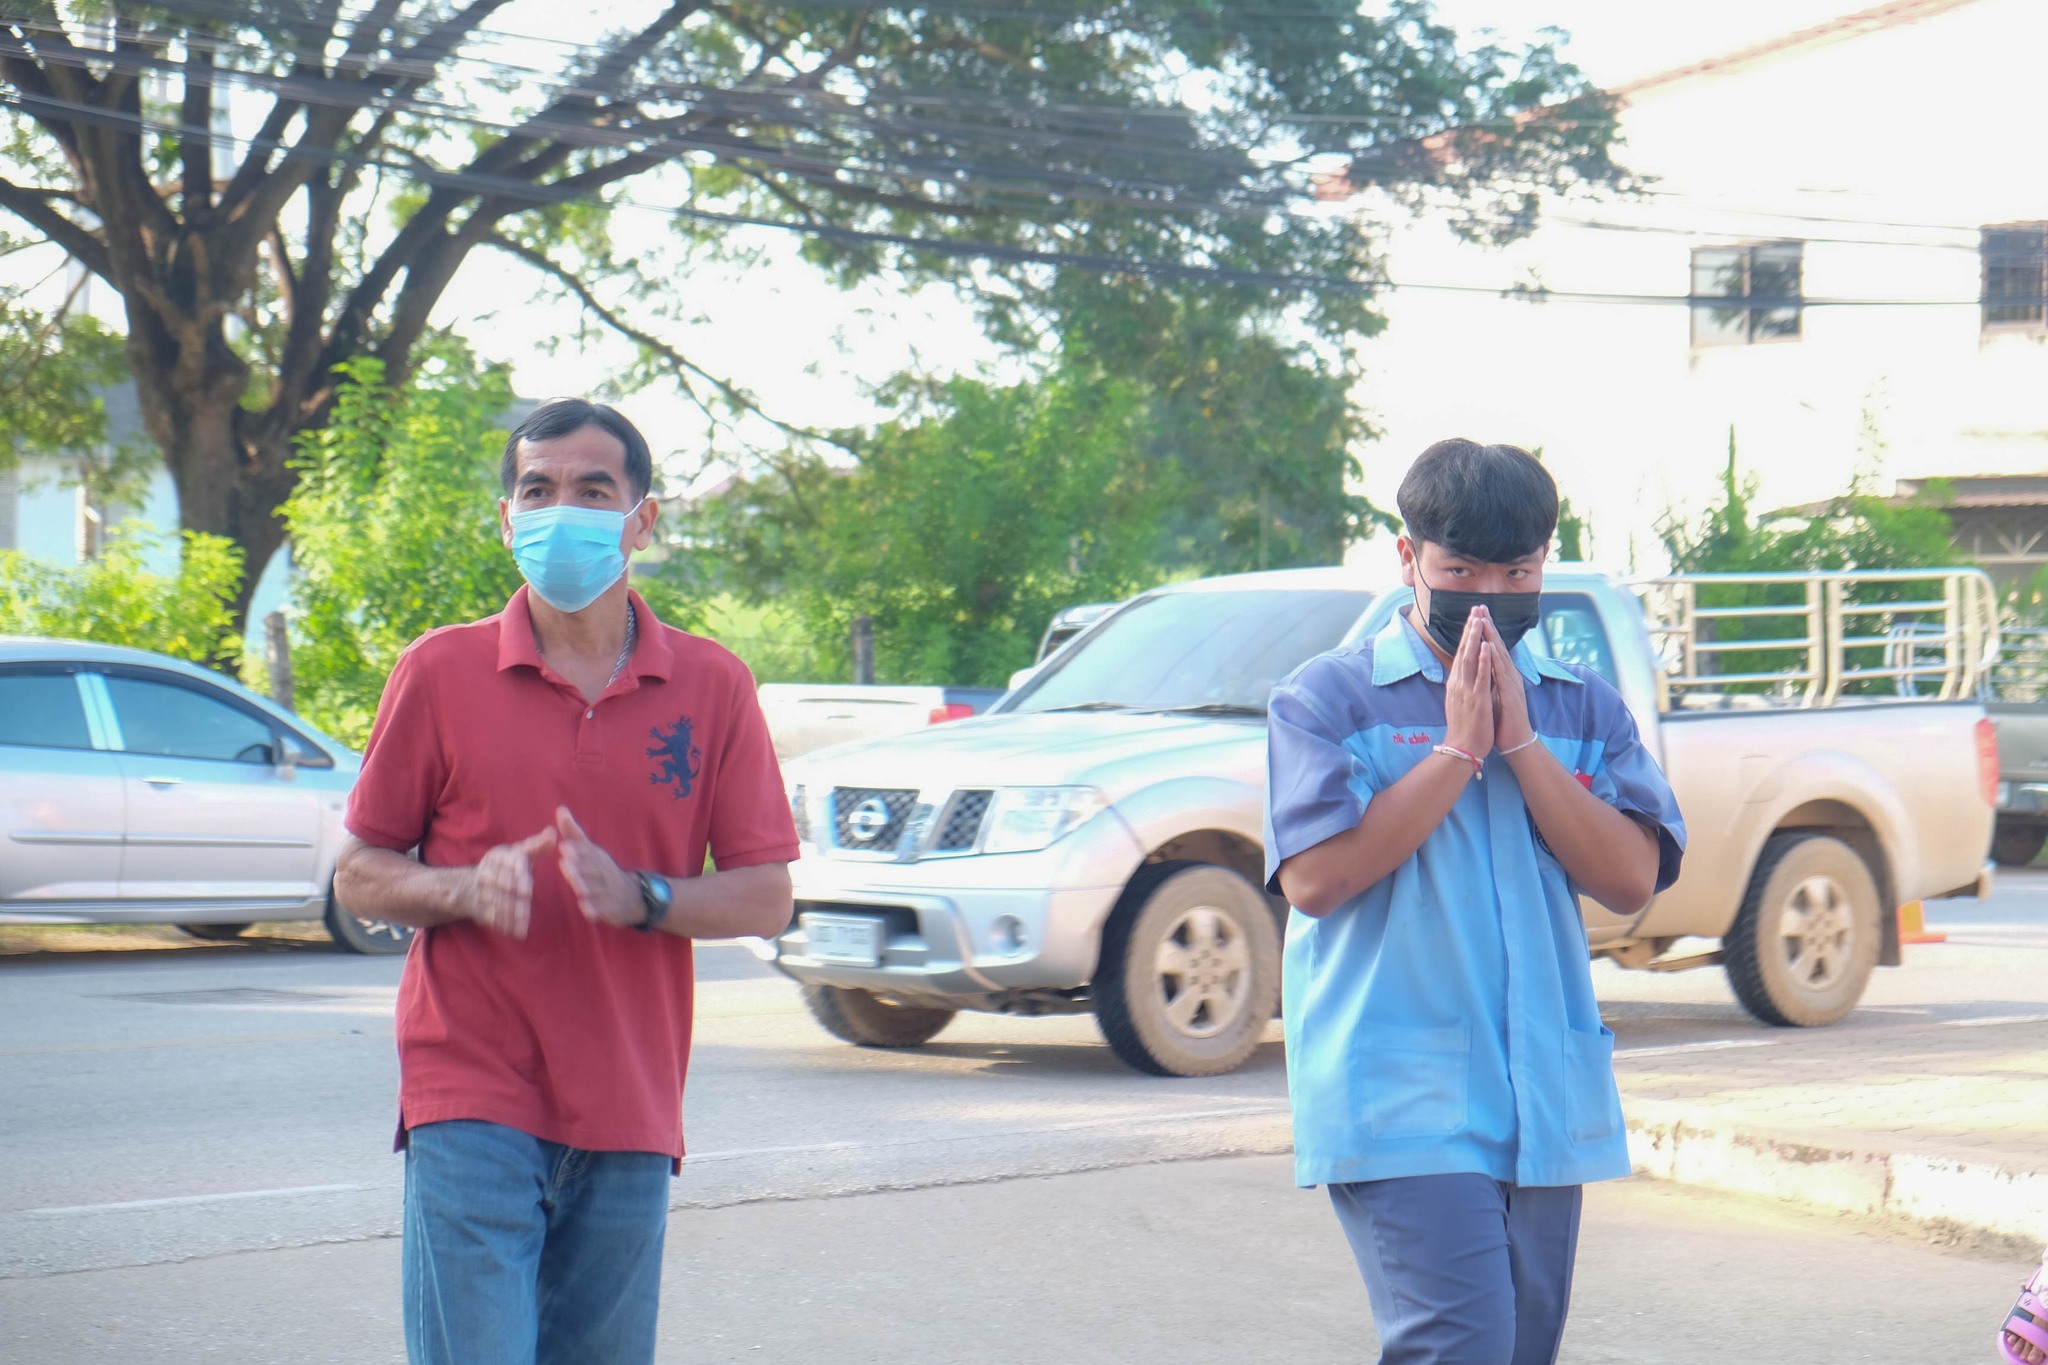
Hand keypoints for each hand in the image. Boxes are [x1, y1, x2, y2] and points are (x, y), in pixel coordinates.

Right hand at [463, 826, 557, 937]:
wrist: (471, 886)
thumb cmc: (507, 867)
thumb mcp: (520, 854)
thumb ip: (537, 846)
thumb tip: (553, 833)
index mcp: (498, 856)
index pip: (509, 866)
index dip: (518, 878)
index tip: (528, 891)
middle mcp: (486, 871)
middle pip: (503, 887)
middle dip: (514, 898)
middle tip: (526, 908)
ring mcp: (480, 890)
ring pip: (497, 903)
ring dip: (509, 915)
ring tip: (522, 926)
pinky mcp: (478, 906)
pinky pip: (490, 916)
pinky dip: (502, 924)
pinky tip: (514, 932)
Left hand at [554, 806, 644, 927]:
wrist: (633, 896)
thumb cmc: (604, 871)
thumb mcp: (591, 850)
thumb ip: (574, 833)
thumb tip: (560, 809)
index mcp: (598, 857)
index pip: (588, 852)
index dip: (577, 850)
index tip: (563, 847)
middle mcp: (604, 872)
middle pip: (592, 869)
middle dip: (579, 867)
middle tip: (565, 864)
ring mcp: (608, 891)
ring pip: (597, 888)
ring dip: (586, 886)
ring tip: (575, 886)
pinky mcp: (610, 909)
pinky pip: (602, 909)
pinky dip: (594, 909)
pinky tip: (585, 910)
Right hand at [1443, 605, 1493, 756]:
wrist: (1462, 749)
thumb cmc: (1464, 728)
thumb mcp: (1460, 702)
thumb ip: (1462, 686)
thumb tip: (1464, 675)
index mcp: (1456, 684)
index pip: (1461, 654)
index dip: (1467, 635)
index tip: (1472, 618)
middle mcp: (1458, 683)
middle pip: (1463, 650)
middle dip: (1470, 628)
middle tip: (1475, 608)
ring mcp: (1466, 690)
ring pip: (1469, 658)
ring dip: (1474, 637)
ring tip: (1479, 619)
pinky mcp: (1476, 699)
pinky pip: (1480, 676)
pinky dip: (1482, 660)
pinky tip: (1485, 646)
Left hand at [1476, 607, 1533, 751]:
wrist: (1516, 741)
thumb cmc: (1503, 720)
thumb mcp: (1493, 695)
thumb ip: (1489, 680)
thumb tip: (1481, 669)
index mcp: (1503, 676)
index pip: (1492, 649)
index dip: (1485, 632)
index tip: (1476, 615)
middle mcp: (1509, 675)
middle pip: (1498, 646)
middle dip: (1488, 626)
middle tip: (1480, 607)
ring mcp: (1511, 683)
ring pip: (1500, 655)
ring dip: (1492, 636)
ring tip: (1484, 619)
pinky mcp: (1510, 694)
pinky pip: (1501, 673)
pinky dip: (1495, 659)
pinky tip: (1490, 646)